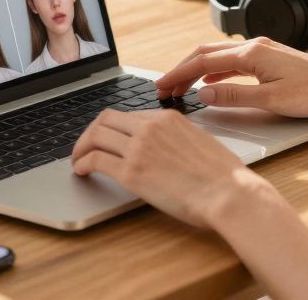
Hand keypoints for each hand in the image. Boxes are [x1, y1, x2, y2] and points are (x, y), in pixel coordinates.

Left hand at [70, 108, 265, 229]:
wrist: (229, 193)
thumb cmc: (223, 176)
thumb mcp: (199, 142)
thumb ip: (176, 139)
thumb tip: (164, 148)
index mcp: (167, 118)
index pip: (128, 115)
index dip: (112, 127)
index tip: (106, 138)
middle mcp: (150, 128)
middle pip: (105, 120)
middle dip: (90, 133)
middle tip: (85, 147)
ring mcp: (139, 148)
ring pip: (95, 137)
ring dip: (81, 148)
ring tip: (78, 160)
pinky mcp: (131, 172)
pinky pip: (96, 160)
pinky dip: (83, 164)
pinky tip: (82, 171)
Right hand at [154, 37, 307, 117]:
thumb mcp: (271, 100)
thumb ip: (234, 96)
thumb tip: (204, 95)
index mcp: (252, 53)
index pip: (204, 62)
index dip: (179, 75)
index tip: (162, 86)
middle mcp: (254, 46)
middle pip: (206, 53)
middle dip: (182, 69)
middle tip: (164, 87)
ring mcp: (262, 50)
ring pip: (218, 55)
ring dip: (197, 69)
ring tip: (181, 86)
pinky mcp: (269, 57)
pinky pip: (232, 60)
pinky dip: (215, 70)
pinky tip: (211, 83)